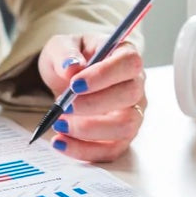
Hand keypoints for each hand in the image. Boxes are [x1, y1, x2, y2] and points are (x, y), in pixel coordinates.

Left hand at [38, 34, 145, 161]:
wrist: (68, 79)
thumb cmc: (71, 58)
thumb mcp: (61, 46)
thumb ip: (65, 53)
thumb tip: (72, 68)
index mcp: (125, 55)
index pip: (128, 63)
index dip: (104, 75)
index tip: (75, 84)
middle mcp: (135, 84)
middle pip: (129, 96)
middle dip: (94, 105)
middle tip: (64, 106)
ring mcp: (132, 112)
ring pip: (125, 127)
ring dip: (90, 130)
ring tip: (59, 124)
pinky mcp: (121, 136)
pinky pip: (111, 150)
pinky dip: (85, 150)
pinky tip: (61, 142)